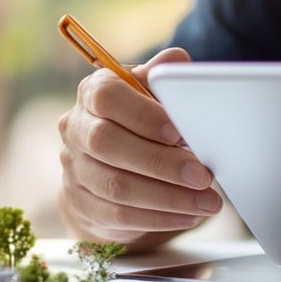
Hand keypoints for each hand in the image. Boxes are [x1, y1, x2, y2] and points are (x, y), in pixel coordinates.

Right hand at [58, 48, 222, 248]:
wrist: (113, 161)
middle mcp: (76, 128)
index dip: (143, 115)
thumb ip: (164, 77)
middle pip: (108, 145)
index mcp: (93, 92)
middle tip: (202, 175)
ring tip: (206, 202)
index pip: (108, 97)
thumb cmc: (141, 119)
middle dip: (161, 163)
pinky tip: (188, 215)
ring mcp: (74, 168)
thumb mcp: (152, 93)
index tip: (179, 131)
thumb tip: (176, 64)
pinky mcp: (80, 202)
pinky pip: (118, 215)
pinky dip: (158, 218)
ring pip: (116, 186)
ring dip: (167, 197)